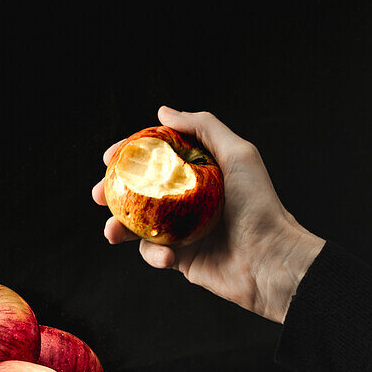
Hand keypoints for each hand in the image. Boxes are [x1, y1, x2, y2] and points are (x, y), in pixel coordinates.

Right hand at [92, 107, 324, 323]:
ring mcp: (181, 230)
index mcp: (197, 173)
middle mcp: (186, 199)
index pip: (155, 157)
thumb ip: (203, 127)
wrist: (273, 261)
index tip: (109, 157)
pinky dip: (153, 256)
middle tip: (99, 194)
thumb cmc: (261, 205)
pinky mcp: (181, 258)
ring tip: (112, 231)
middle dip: (112, 192)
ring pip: (137, 224)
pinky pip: (154, 254)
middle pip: (138, 190)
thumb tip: (163, 110)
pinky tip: (166, 257)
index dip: (129, 155)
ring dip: (119, 227)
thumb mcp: (238, 154)